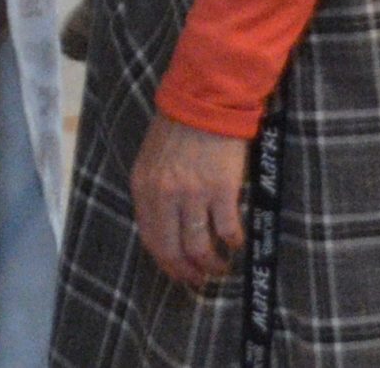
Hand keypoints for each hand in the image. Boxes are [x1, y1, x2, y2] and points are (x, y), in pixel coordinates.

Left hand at [130, 112, 248, 287]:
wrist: (206, 99)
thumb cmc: (179, 127)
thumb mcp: (151, 160)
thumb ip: (153, 193)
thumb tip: (165, 228)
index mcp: (144, 187)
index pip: (150, 239)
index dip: (165, 263)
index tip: (178, 272)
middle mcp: (165, 195)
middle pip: (173, 250)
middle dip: (187, 272)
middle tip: (201, 279)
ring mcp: (194, 194)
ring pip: (200, 248)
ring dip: (212, 265)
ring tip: (221, 267)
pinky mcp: (222, 189)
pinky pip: (227, 230)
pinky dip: (233, 243)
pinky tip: (236, 242)